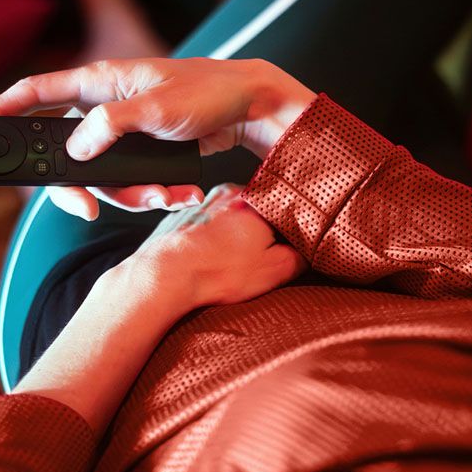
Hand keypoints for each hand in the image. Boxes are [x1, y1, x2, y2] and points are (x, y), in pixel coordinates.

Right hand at [0, 57, 316, 219]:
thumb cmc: (206, 93)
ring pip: (102, 179)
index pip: (37, 92)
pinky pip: (132, 185)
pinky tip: (179, 195)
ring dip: (130, 196)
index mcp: (98, 83)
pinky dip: (153, 195)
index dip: (4, 108)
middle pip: (65, 156)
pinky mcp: (143, 156)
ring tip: (166, 197)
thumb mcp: (156, 108)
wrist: (249, 110)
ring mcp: (122, 136)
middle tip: (85, 208)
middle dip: (79, 188)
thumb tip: (74, 150)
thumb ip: (110, 126)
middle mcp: (104, 109)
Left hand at [127, 184, 306, 309]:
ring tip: (230, 264)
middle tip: (259, 260)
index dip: (291, 230)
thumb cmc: (214, 272)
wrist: (163, 277)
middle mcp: (228, 194)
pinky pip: (205, 227)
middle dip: (261, 234)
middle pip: (256, 212)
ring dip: (233, 238)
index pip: (285, 208)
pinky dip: (209, 241)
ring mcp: (202, 204)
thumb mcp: (274, 271)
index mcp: (255, 202)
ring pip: (229, 219)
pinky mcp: (181, 218)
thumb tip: (308, 252)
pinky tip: (209, 261)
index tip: (291, 246)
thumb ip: (299, 258)